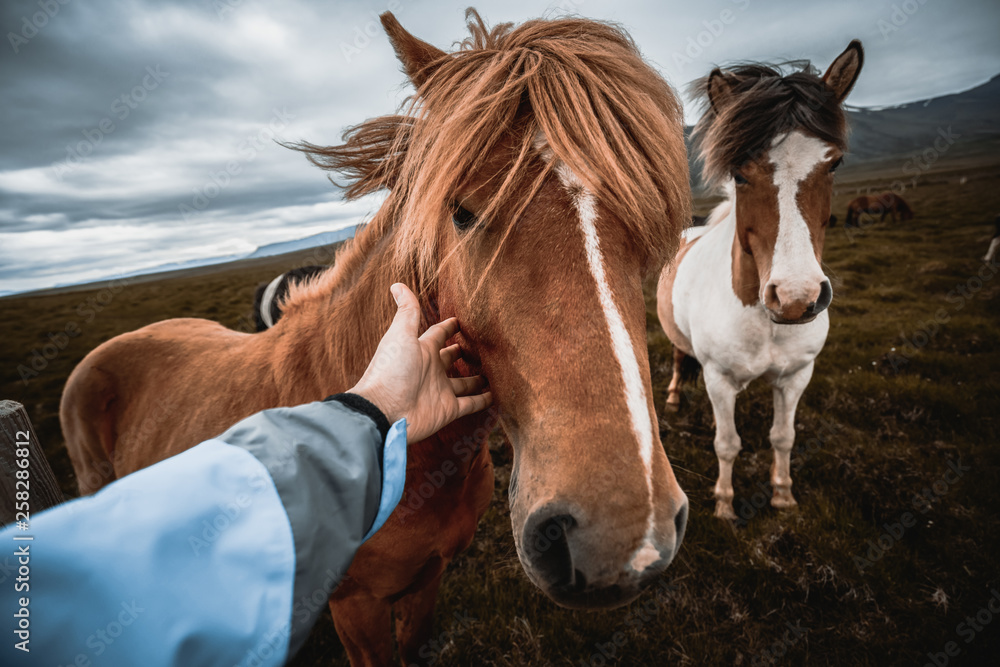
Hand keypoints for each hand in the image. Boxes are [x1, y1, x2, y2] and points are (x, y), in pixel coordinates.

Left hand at [349, 283, 492, 442]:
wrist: (383, 411)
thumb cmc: (390, 370)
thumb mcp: (401, 335)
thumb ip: (407, 312)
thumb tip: (397, 284)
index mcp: (421, 350)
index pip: (438, 335)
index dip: (449, 327)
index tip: (461, 320)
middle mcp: (432, 370)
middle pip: (451, 359)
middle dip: (464, 352)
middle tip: (482, 347)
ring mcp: (441, 391)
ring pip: (464, 383)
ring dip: (478, 378)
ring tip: (495, 371)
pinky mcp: (448, 410)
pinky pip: (470, 404)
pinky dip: (483, 400)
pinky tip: (496, 395)